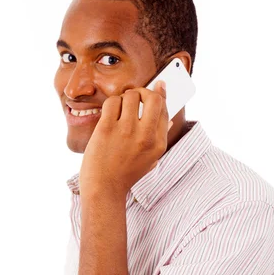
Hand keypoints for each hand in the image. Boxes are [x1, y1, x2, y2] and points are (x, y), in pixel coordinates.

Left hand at [79, 81, 172, 198]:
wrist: (103, 188)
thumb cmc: (125, 174)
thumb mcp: (150, 160)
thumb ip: (159, 139)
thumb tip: (170, 120)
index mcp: (159, 144)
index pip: (165, 110)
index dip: (161, 95)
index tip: (158, 86)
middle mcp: (146, 136)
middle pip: (153, 98)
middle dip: (145, 91)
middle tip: (137, 95)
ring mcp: (126, 131)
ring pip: (131, 95)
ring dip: (125, 97)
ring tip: (120, 107)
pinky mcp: (107, 128)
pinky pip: (113, 102)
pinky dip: (112, 103)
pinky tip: (110, 113)